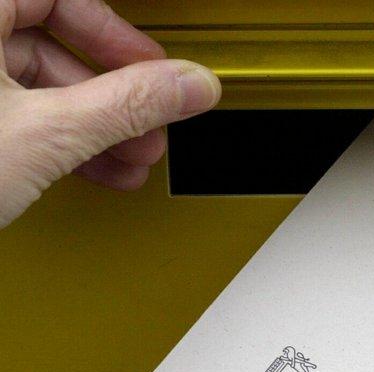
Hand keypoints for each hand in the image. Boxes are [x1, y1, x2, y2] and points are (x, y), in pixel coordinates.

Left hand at [0, 0, 220, 227]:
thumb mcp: (46, 132)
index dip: (114, 33)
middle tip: (149, 122)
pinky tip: (96, 170)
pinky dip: (59, 144)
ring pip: (36, 87)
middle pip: (51, 43)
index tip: (150, 67)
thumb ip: (125, 104)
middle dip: (114, 95)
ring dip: (96, 127)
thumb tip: (189, 85)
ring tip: (132, 158)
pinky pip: (18, 117)